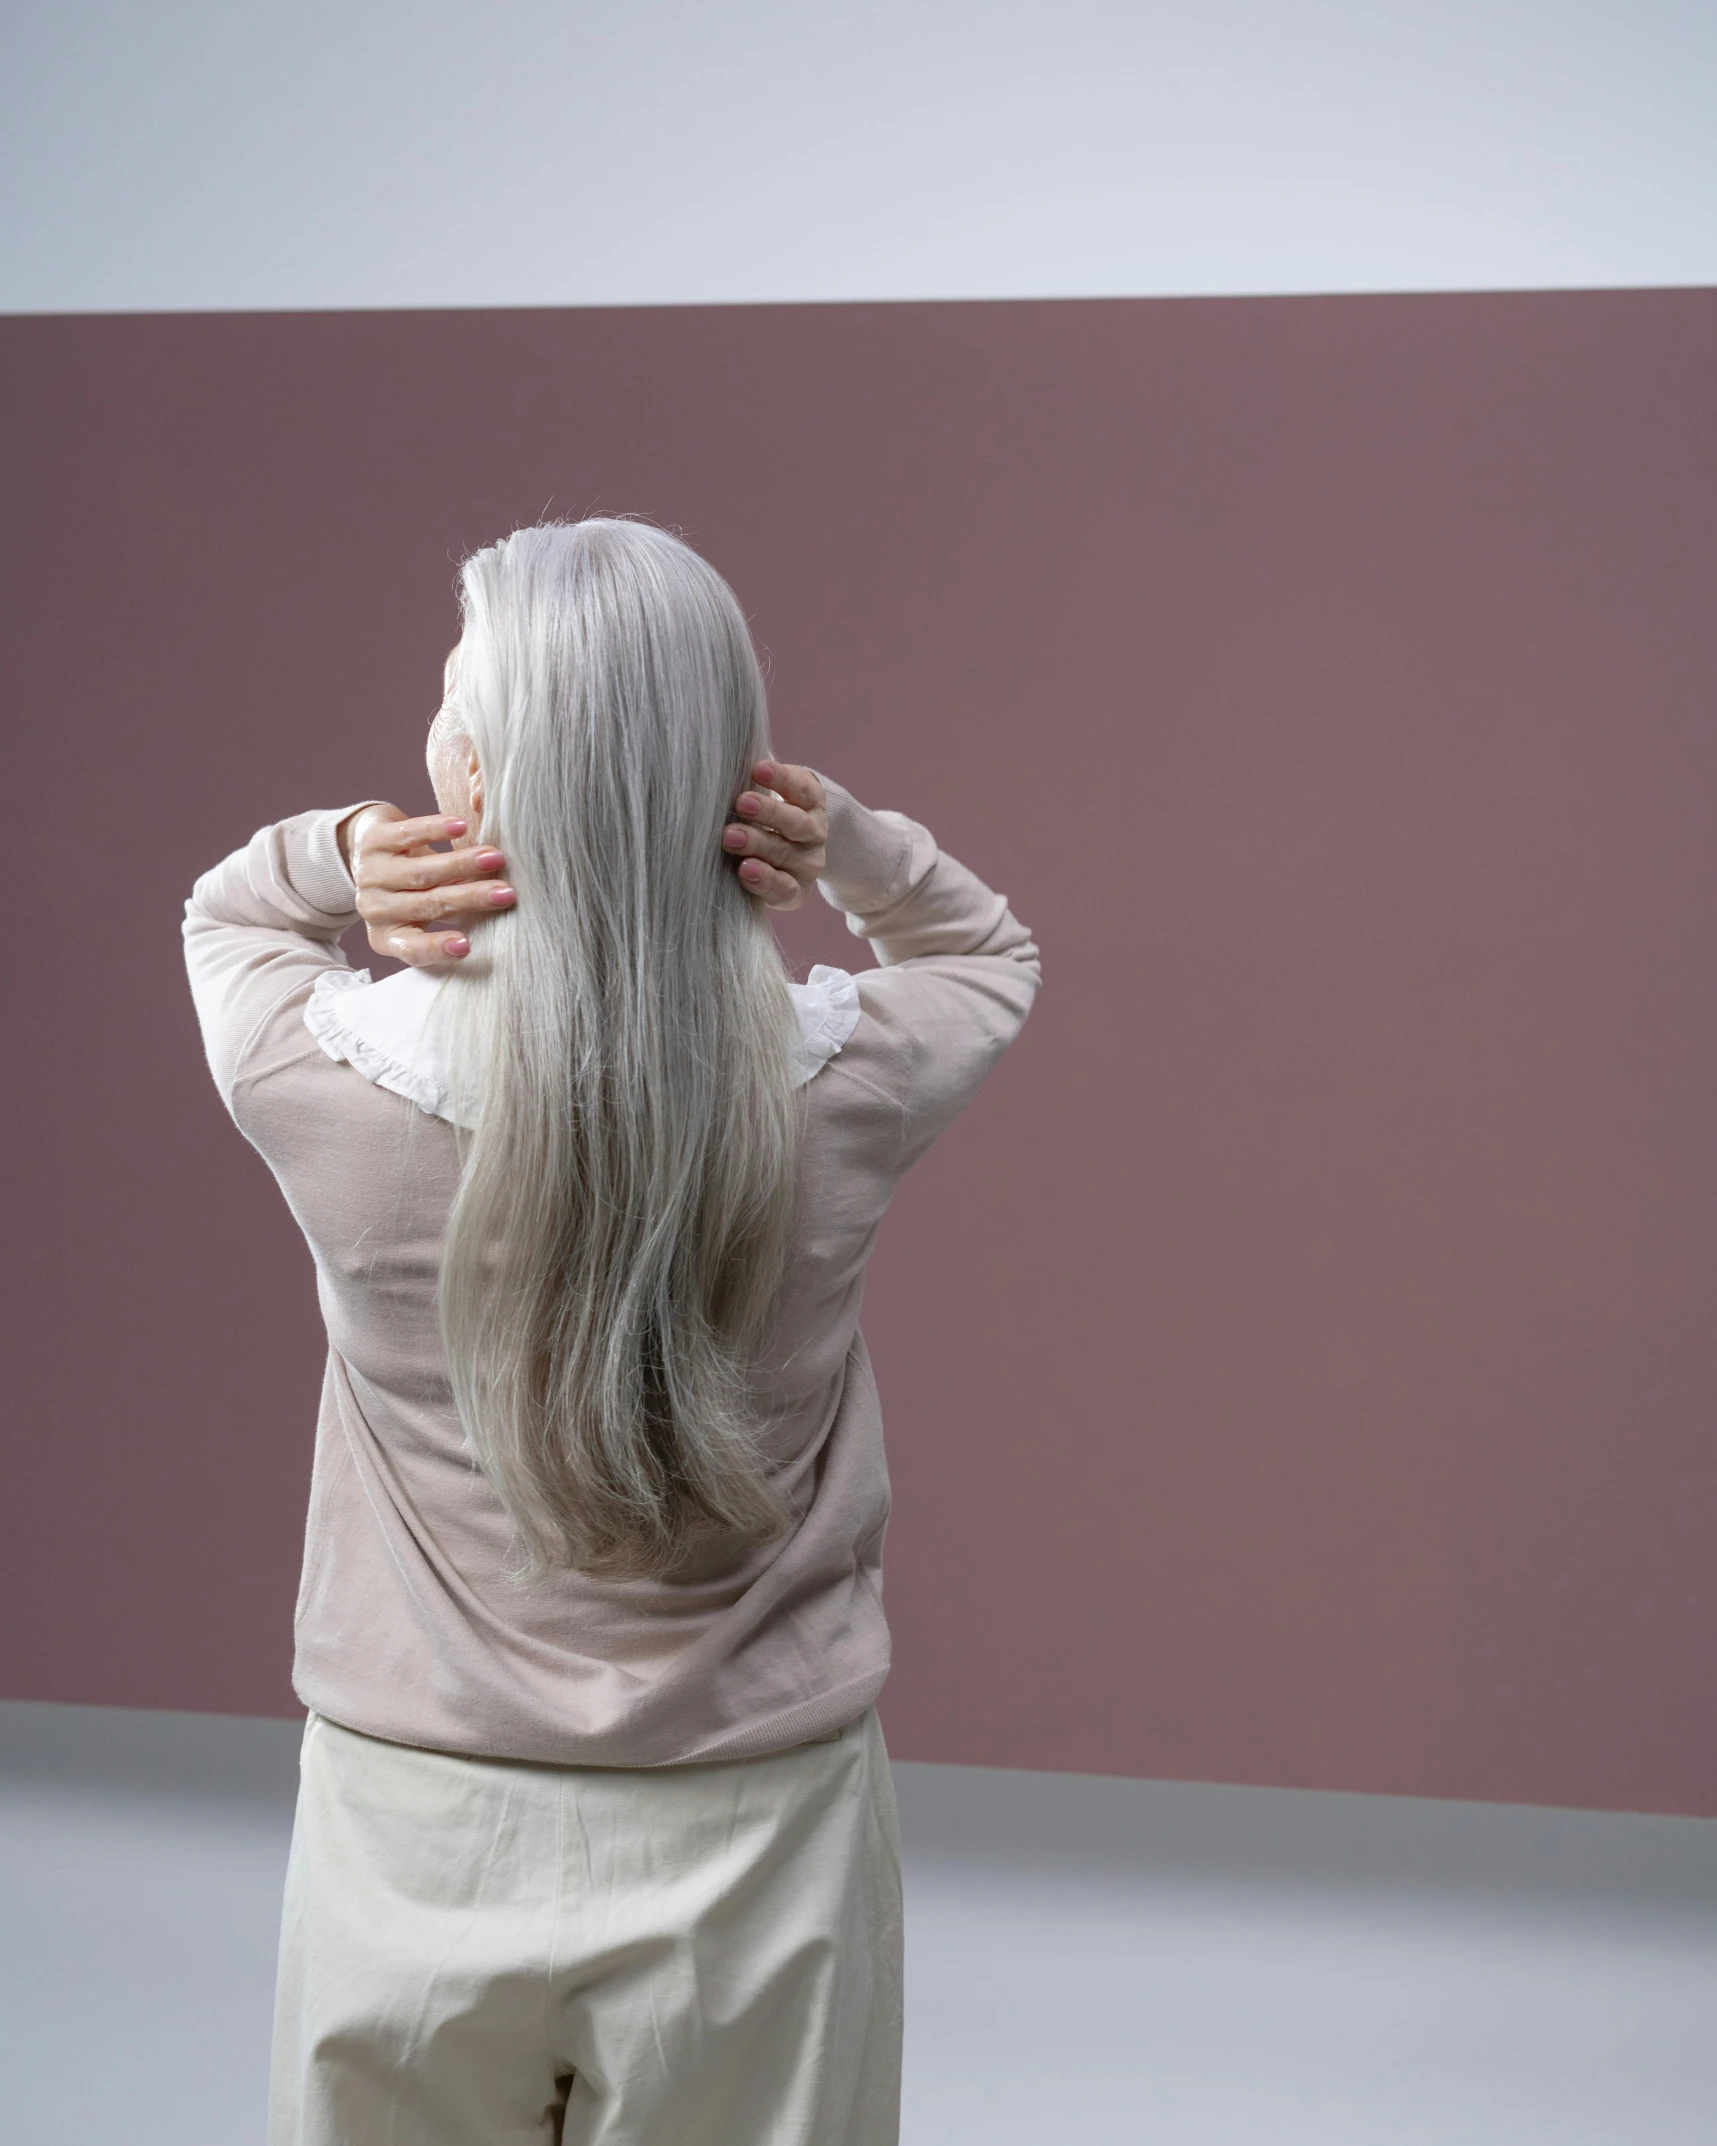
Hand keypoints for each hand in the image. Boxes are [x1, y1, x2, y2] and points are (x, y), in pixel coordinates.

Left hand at [339, 804, 514, 964]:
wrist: (367, 848)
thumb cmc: (410, 889)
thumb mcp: (426, 909)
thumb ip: (456, 913)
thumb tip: (502, 906)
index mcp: (388, 937)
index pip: (413, 949)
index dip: (439, 948)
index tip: (467, 945)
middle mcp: (375, 910)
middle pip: (429, 905)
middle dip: (472, 898)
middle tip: (507, 894)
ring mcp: (371, 875)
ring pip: (421, 873)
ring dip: (462, 864)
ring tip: (495, 858)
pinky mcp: (372, 841)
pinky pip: (407, 836)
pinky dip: (435, 831)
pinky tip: (460, 828)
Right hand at [722, 762, 826, 910]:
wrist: (779, 824)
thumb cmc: (750, 857)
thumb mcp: (739, 872)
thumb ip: (728, 870)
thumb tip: (694, 856)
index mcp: (792, 889)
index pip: (782, 889)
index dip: (765, 880)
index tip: (744, 870)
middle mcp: (807, 863)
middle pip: (784, 853)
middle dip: (756, 842)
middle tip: (730, 835)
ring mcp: (814, 831)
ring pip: (797, 823)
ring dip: (769, 811)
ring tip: (742, 802)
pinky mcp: (814, 799)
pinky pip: (803, 789)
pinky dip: (782, 779)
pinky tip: (760, 770)